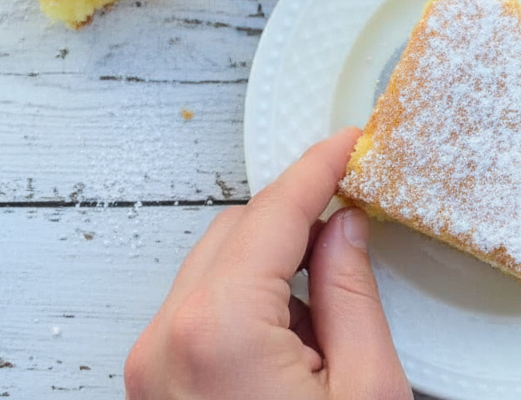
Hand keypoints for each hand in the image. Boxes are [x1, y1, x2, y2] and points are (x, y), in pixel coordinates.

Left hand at [124, 128, 410, 399]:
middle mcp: (169, 340)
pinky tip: (295, 345)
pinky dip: (247, 306)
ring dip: (272, 267)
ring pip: (215, 269)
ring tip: (328, 316)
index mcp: (221, 330)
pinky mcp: (156, 388)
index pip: (274, 214)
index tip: (349, 144)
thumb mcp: (366, 389)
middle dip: (296, 219)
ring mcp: (153, 366)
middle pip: (236, 232)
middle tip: (353, 220)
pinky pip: (199, 315)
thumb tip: (343, 229)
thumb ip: (352, 296)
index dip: (318, 169)